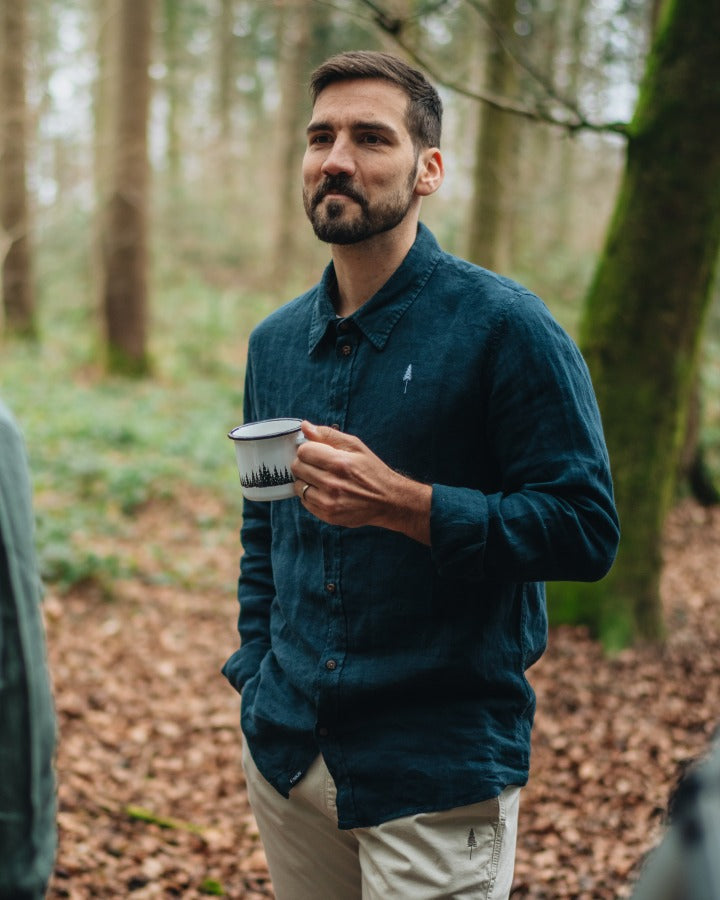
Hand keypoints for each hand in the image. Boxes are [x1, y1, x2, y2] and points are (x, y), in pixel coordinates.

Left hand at [292, 422, 430, 543]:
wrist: (388, 500)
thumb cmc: (372, 471)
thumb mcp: (356, 446)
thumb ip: (328, 435)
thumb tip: (305, 426)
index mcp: (339, 463)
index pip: (303, 451)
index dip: (308, 449)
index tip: (316, 452)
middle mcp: (332, 483)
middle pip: (297, 468)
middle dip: (305, 463)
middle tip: (318, 465)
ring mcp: (328, 502)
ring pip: (298, 486)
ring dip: (306, 481)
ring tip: (322, 479)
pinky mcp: (327, 515)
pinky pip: (305, 502)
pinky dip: (310, 495)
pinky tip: (324, 492)